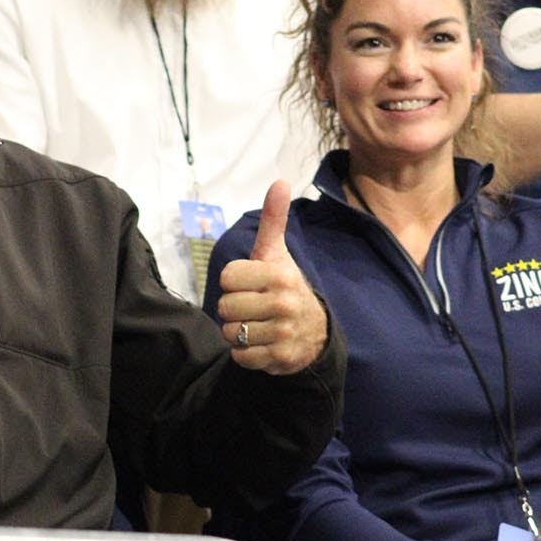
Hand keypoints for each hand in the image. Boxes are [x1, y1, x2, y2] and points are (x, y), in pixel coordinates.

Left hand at [215, 180, 326, 374]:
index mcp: (279, 275)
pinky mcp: (281, 358)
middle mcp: (283, 303)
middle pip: (226, 307)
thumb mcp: (276, 253)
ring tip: (255, 324)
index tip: (249, 284)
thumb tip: (280, 182)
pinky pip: (240, 356)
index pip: (227, 277)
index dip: (233, 282)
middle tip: (251, 306)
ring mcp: (283, 333)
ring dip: (237, 331)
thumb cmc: (283, 285)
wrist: (314, 332)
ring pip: (231, 332)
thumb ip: (273, 220)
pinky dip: (244, 352)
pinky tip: (259, 343)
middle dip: (233, 308)